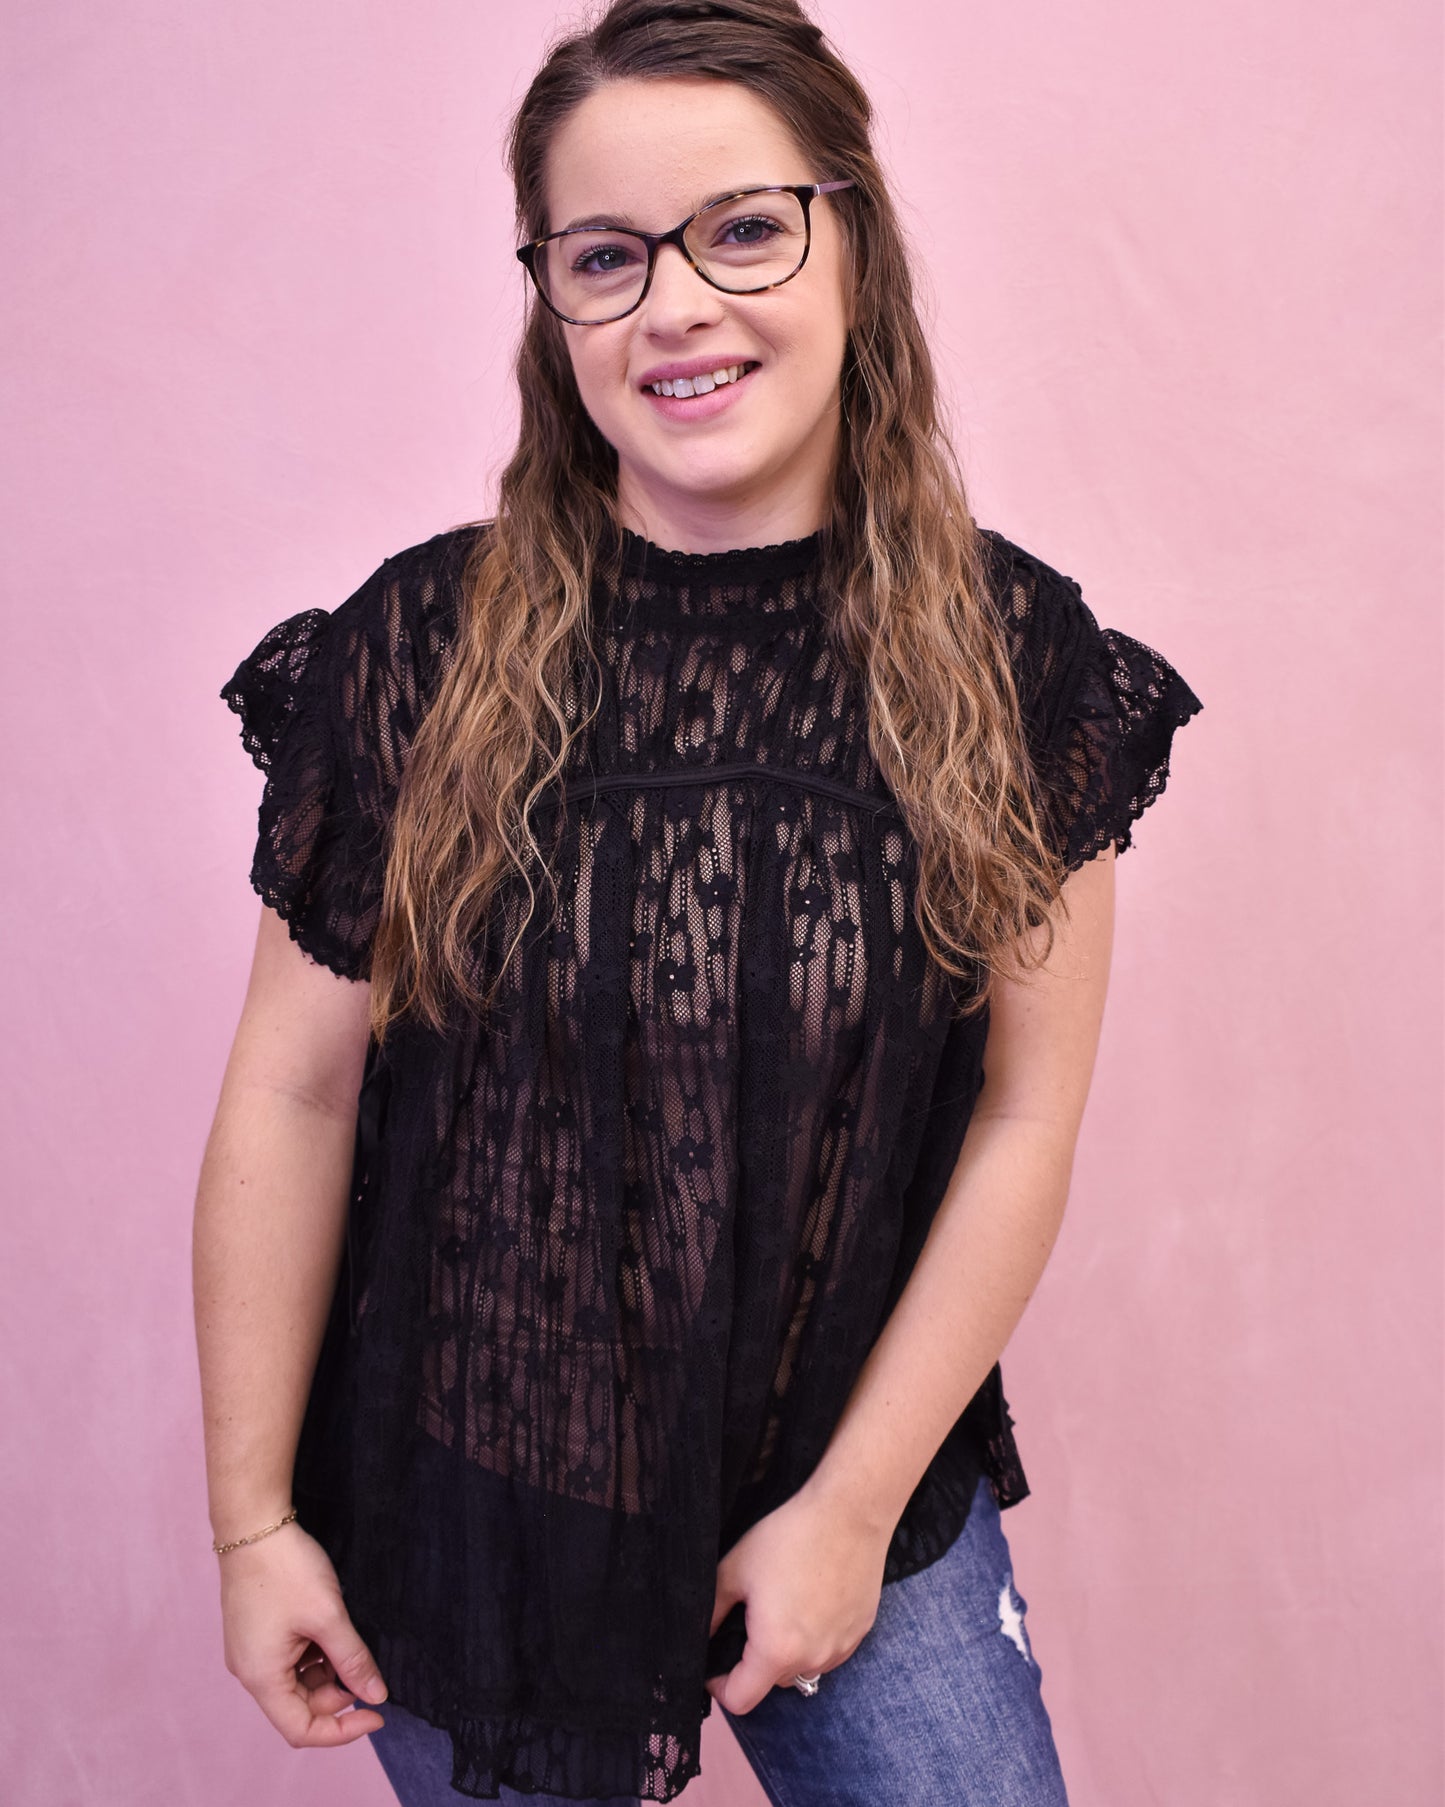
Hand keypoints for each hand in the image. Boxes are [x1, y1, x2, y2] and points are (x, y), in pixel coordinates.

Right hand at [218, 1520, 389, 1746]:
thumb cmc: (286, 1570)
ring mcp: (251, 1651)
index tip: (377, 1713)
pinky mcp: (256, 1632)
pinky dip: (314, 1654)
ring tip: (348, 1640)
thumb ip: (353, 1660)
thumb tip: (377, 1695)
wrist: (253, 1525)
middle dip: (338, 1694)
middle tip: (367, 1668)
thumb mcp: (328, 1617)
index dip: (342, 1730)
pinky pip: (288, 1659)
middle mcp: (251, 1672)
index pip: (302, 1730)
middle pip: (299, 1706)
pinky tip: (330, 1629)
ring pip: (296, 1682)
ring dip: (327, 1672)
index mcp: (262, 1678)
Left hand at [705, 1478, 890, 1714]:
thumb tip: (700, 1634)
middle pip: (772, 1682)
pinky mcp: (860, 1632)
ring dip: (786, 1651)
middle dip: (754, 1662)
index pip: (740, 1700)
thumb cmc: (789, 1537)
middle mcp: (812, 1660)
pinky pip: (828, 1650)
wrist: (850, 1513)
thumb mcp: (736, 1568)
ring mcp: (841, 1648)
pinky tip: (811, 1600)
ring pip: (802, 1667)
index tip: (715, 1662)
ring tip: (782, 1606)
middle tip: (749, 1619)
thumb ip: (711, 1610)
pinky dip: (814, 1639)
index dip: (719, 1686)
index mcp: (776, 1650)